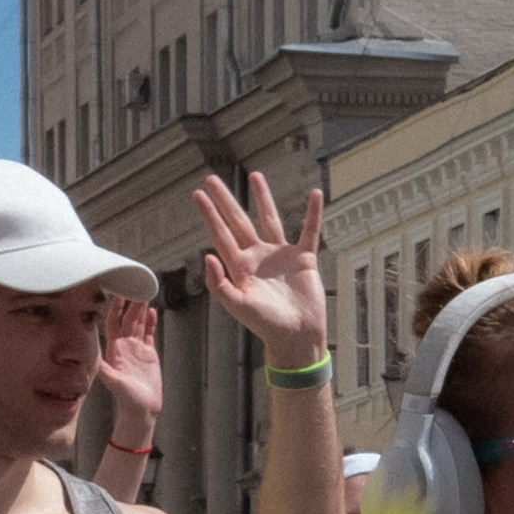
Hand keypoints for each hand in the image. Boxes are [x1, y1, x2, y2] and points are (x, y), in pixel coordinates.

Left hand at [99, 294, 164, 444]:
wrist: (142, 410)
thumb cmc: (127, 399)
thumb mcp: (115, 383)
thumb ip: (106, 370)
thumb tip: (94, 358)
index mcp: (114, 349)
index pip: (112, 322)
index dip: (115, 308)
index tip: (118, 294)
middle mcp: (124, 346)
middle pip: (127, 319)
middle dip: (131, 304)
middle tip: (136, 288)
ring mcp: (136, 349)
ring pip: (138, 323)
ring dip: (140, 309)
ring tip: (145, 294)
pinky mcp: (148, 353)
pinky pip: (149, 333)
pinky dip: (150, 322)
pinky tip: (152, 311)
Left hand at [193, 168, 328, 368]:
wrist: (296, 337)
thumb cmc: (265, 326)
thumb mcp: (238, 306)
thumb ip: (219, 284)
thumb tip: (206, 256)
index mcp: (239, 267)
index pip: (220, 234)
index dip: (209, 214)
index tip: (197, 194)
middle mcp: (257, 257)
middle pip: (239, 221)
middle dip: (225, 200)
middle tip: (211, 179)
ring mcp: (280, 255)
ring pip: (270, 219)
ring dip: (263, 198)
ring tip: (255, 176)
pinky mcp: (303, 259)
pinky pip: (309, 230)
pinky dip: (313, 213)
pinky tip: (315, 194)